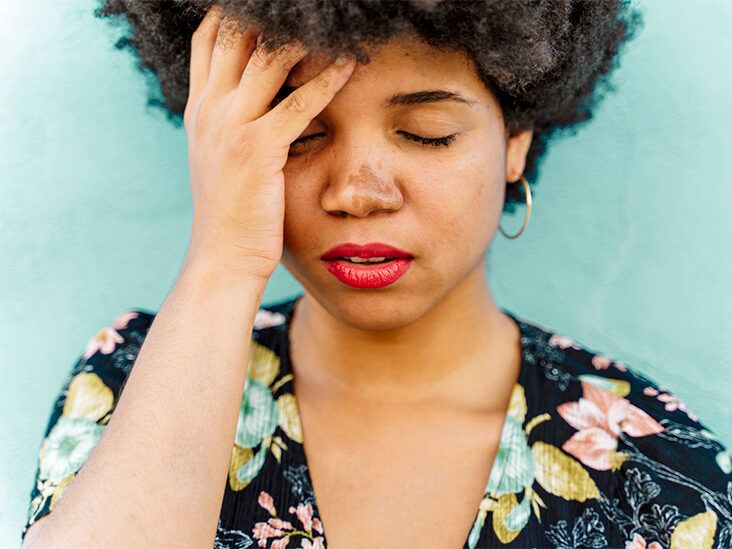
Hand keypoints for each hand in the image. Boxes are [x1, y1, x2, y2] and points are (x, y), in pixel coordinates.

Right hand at [182, 5, 355, 281]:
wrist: (222, 257)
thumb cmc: (232, 211)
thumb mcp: (221, 157)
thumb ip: (233, 122)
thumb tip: (260, 98)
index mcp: (200, 109)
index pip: (208, 39)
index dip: (234, 13)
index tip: (266, 7)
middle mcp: (210, 109)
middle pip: (237, 35)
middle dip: (272, 15)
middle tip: (310, 11)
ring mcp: (231, 127)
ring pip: (268, 58)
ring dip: (305, 35)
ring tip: (336, 25)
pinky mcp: (258, 149)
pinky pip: (299, 102)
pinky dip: (327, 79)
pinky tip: (349, 65)